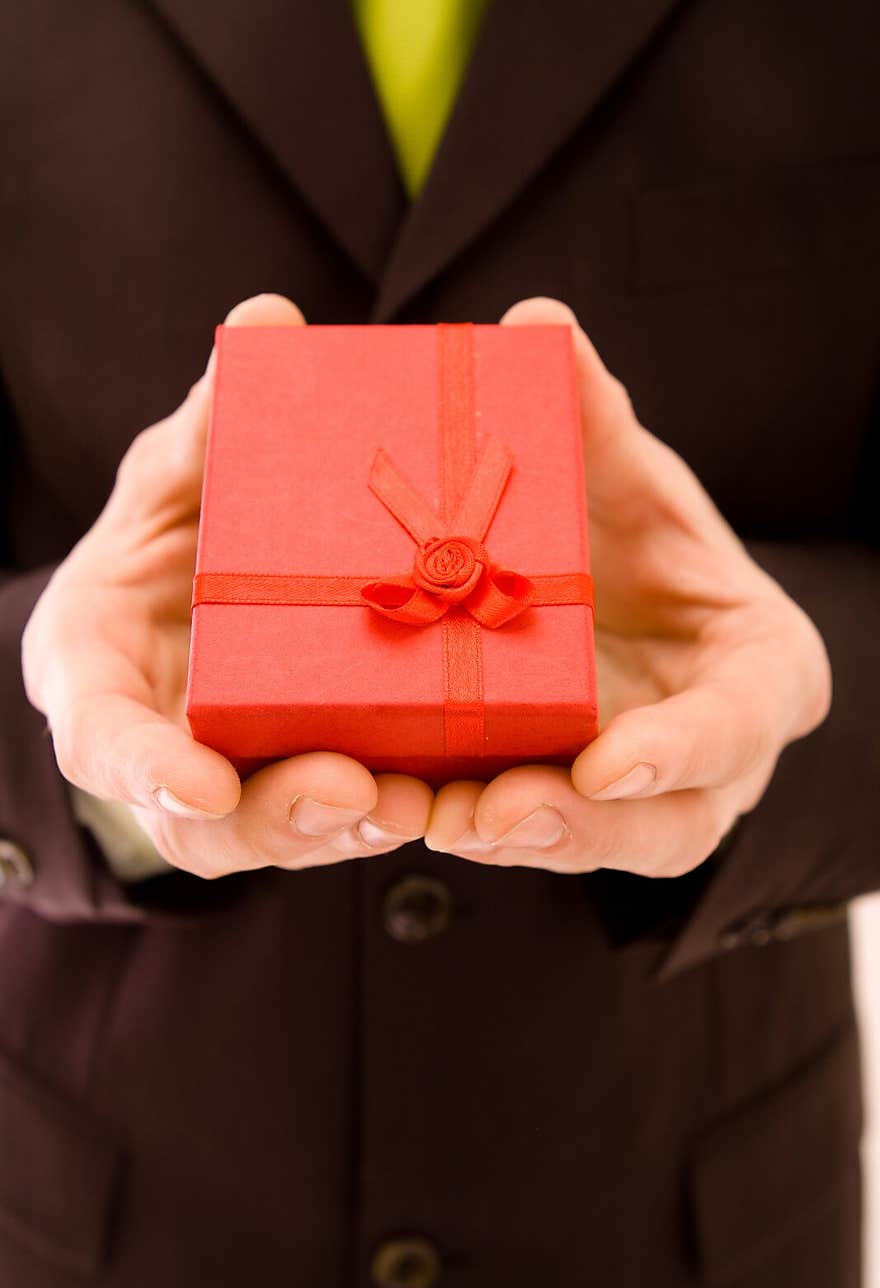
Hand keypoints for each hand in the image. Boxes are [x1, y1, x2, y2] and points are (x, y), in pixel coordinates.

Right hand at [22, 294, 431, 877]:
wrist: (208, 591)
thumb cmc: (175, 530)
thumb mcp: (179, 476)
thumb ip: (212, 424)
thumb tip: (266, 321)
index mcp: (99, 675)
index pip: (100, 736)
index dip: (141, 767)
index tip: (197, 782)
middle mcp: (163, 751)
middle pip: (204, 822)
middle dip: (276, 813)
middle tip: (348, 787)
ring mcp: (233, 783)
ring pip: (282, 835)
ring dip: (348, 827)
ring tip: (413, 801)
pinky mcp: (304, 787)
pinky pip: (345, 817)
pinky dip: (391, 809)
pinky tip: (452, 792)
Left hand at [426, 298, 830, 875]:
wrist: (609, 583)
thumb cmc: (635, 527)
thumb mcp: (619, 470)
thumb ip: (591, 416)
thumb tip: (538, 323)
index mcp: (755, 667)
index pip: (744, 718)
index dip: (687, 746)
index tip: (610, 756)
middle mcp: (711, 751)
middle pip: (674, 822)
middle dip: (585, 824)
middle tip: (493, 809)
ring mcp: (648, 792)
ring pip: (601, 845)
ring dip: (519, 839)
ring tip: (437, 817)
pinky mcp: (580, 807)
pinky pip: (537, 834)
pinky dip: (480, 824)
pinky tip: (412, 806)